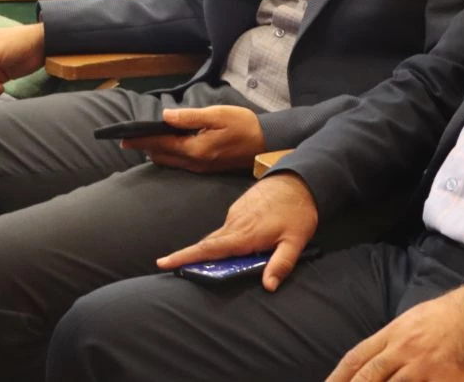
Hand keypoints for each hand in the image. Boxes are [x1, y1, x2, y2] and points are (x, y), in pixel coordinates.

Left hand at [122, 105, 266, 171]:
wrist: (266, 143)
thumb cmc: (244, 125)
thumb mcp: (217, 115)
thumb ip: (190, 117)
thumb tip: (165, 116)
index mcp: (195, 149)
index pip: (161, 144)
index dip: (141, 140)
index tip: (124, 138)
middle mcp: (195, 163)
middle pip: (162, 157)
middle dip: (145, 148)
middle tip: (129, 140)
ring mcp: (201, 168)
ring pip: (171, 162)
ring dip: (157, 153)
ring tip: (145, 143)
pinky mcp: (207, 169)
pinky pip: (181, 164)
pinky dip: (169, 156)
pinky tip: (167, 149)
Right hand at [157, 172, 318, 290]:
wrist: (300, 177)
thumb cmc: (298, 211)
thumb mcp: (296, 240)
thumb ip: (282, 263)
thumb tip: (269, 286)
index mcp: (244, 234)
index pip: (210, 249)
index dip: (185, 257)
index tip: (163, 262)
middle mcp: (235, 223)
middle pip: (208, 244)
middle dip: (190, 256)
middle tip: (175, 267)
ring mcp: (236, 213)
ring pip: (218, 236)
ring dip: (214, 250)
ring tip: (216, 265)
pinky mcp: (240, 207)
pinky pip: (227, 228)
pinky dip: (226, 240)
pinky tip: (238, 246)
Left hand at [326, 286, 463, 381]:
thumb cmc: (445, 317)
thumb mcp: (410, 321)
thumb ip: (390, 342)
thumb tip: (370, 362)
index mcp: (393, 334)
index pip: (357, 358)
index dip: (338, 377)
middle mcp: (403, 350)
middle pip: (368, 376)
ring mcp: (422, 366)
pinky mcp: (442, 379)